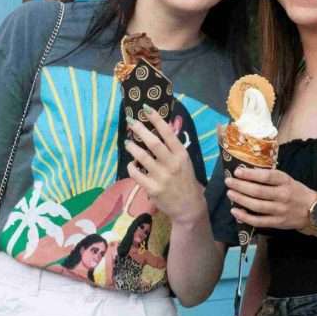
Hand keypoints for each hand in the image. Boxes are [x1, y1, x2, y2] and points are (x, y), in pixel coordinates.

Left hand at [125, 109, 204, 225]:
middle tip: (130, 121)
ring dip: (132, 147)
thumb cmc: (185, 181)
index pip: (168, 133)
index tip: (146, 109)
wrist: (189, 207)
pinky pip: (136, 174)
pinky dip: (131, 167)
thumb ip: (174, 147)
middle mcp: (172, 164)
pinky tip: (131, 164)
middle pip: (153, 143)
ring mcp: (162, 177)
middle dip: (140, 129)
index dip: (156, 119)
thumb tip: (163, 127)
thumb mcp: (185, 162)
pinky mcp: (153, 189)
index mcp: (181, 154)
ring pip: (142, 157)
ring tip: (127, 142)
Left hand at [226, 166, 316, 231]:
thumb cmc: (296, 192)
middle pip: (258, 191)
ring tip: (230, 193)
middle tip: (228, 182)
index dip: (250, 174)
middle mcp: (283, 195)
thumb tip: (247, 174)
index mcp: (286, 181)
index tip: (237, 171)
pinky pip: (258, 221)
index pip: (266, 176)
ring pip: (256, 206)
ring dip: (240, 199)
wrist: (315, 211)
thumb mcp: (288, 180)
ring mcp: (280, 210)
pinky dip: (245, 217)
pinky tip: (235, 211)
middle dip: (240, 186)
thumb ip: (271, 178)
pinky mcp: (278, 222)